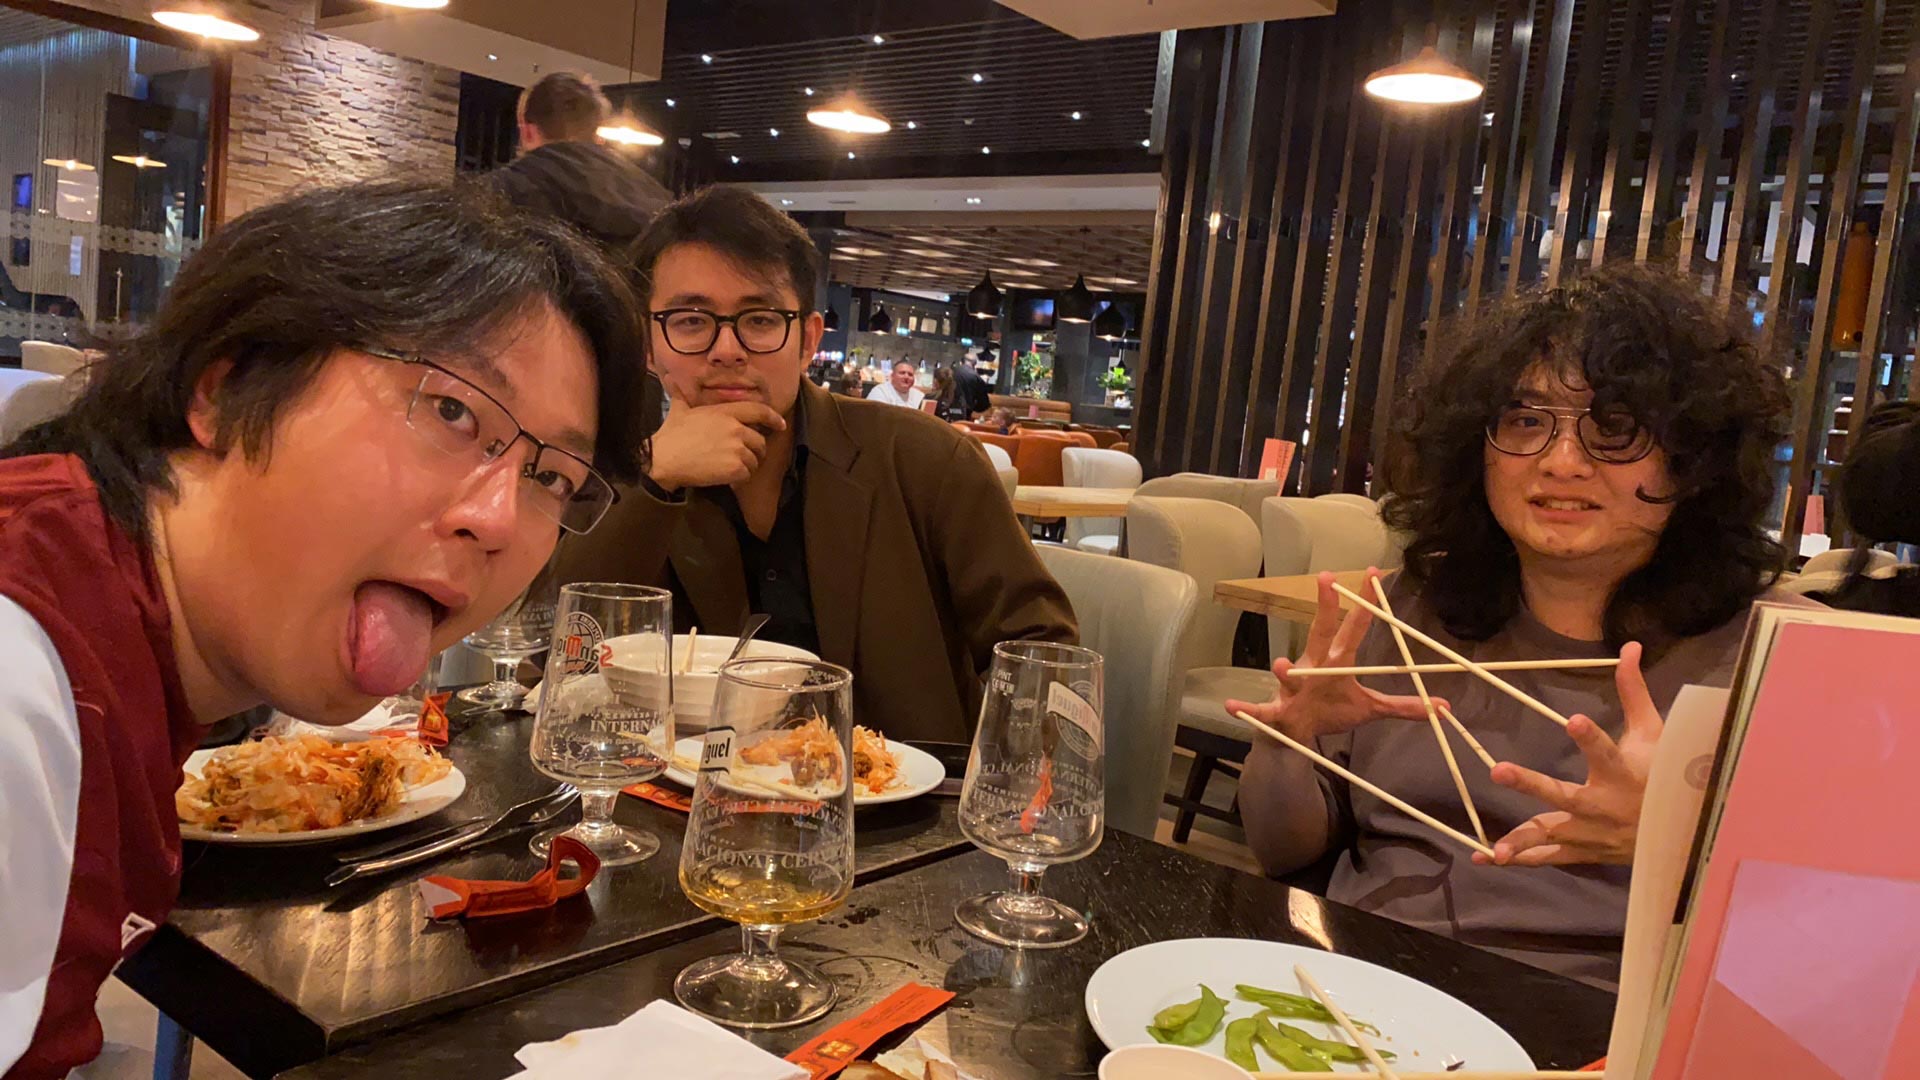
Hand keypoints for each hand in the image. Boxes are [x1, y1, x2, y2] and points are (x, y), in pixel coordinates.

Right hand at [645, 400, 786, 491]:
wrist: (663, 459)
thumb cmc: (671, 435)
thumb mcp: (679, 410)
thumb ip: (680, 395)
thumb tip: (669, 379)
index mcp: (725, 412)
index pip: (759, 411)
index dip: (773, 418)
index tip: (780, 425)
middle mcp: (735, 428)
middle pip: (760, 441)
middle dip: (754, 451)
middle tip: (742, 457)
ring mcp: (737, 448)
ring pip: (754, 460)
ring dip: (745, 466)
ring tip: (728, 467)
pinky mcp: (735, 468)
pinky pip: (747, 474)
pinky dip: (739, 478)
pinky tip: (725, 476)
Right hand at [1224, 569, 1447, 742]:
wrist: (1295, 735)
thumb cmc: (1330, 711)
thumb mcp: (1368, 709)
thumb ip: (1402, 706)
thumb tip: (1442, 706)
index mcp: (1336, 662)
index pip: (1353, 627)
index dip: (1365, 604)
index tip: (1375, 574)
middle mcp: (1312, 667)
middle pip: (1321, 634)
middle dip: (1324, 609)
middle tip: (1327, 580)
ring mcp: (1292, 688)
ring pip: (1289, 674)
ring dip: (1286, 669)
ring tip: (1284, 665)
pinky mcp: (1276, 711)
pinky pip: (1261, 710)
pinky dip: (1247, 708)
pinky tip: (1233, 706)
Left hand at [1474, 642, 1660, 866]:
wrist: (1685, 833)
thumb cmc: (1663, 774)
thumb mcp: (1653, 733)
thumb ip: (1633, 692)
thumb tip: (1629, 647)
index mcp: (1623, 773)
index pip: (1606, 752)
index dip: (1591, 738)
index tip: (1574, 720)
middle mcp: (1605, 806)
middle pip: (1564, 796)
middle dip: (1532, 785)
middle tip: (1498, 770)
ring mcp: (1592, 833)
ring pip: (1553, 834)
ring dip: (1522, 840)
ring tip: (1493, 847)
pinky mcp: (1583, 852)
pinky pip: (1547, 858)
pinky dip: (1519, 859)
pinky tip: (1485, 857)